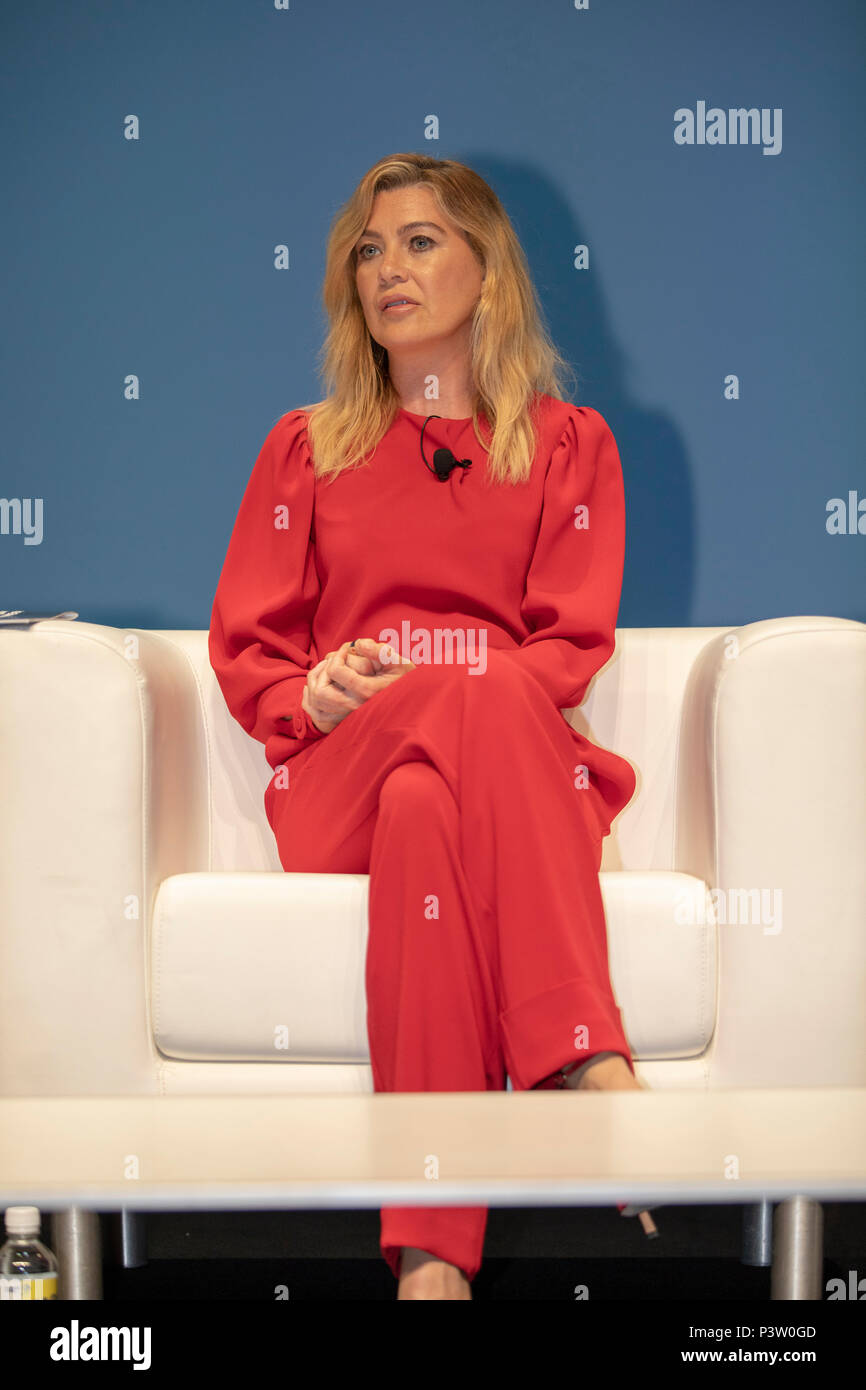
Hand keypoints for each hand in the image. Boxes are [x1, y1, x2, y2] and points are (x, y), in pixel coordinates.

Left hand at [302, 638, 416, 732]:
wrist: (411, 702)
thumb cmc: (405, 679)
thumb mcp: (398, 661)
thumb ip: (379, 651)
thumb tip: (359, 643)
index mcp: (368, 691)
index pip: (337, 671)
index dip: (338, 655)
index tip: (348, 648)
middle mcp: (355, 708)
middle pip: (321, 691)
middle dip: (322, 671)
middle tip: (333, 660)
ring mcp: (348, 717)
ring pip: (316, 703)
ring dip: (315, 681)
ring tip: (327, 669)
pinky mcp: (343, 722)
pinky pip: (317, 715)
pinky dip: (311, 699)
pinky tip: (318, 684)